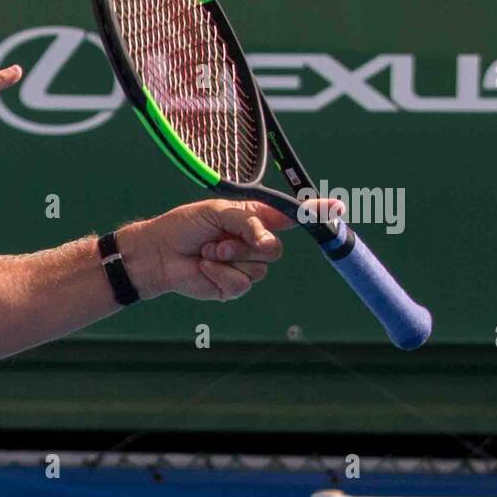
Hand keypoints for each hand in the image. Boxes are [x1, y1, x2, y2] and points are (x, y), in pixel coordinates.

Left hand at [115, 197, 345, 301]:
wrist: (158, 253)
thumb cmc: (184, 227)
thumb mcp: (219, 212)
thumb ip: (249, 221)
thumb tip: (272, 240)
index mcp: (255, 220)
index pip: (292, 218)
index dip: (316, 214)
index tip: (337, 209)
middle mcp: (254, 244)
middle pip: (276, 250)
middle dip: (247, 245)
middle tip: (218, 240)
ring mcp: (245, 267)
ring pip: (258, 269)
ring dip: (228, 258)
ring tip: (207, 251)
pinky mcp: (232, 287)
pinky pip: (241, 283)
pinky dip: (219, 274)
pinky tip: (203, 267)